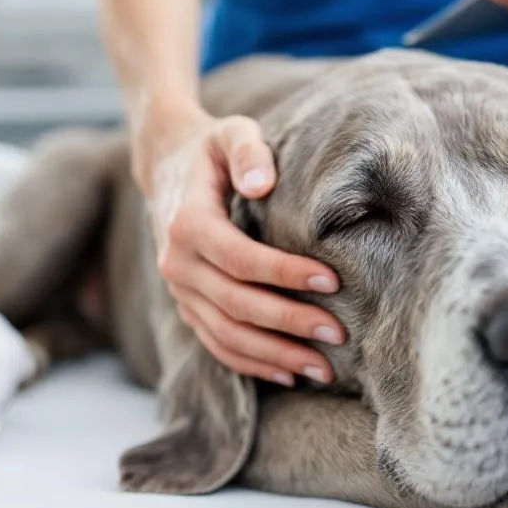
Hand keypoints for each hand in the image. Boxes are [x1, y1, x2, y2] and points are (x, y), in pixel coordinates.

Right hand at [136, 110, 344, 386]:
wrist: (168, 167)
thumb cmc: (213, 149)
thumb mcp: (230, 133)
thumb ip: (248, 151)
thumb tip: (263, 184)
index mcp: (187, 223)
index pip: (240, 258)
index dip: (285, 273)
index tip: (332, 280)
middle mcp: (177, 264)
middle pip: (237, 304)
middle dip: (290, 322)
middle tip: (339, 332)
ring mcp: (179, 291)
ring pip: (226, 335)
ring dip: (275, 355)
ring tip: (324, 368)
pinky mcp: (187, 306)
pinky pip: (217, 344)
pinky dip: (252, 364)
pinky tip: (290, 374)